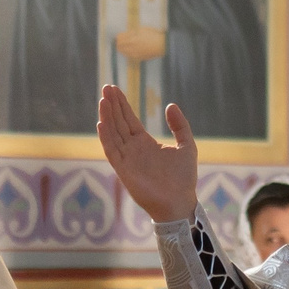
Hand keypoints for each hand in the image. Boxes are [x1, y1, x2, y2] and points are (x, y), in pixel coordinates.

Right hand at [96, 87, 198, 221]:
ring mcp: (127, 158)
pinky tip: (101, 123)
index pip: (129, 119)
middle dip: (112, 105)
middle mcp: (133, 149)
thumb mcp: (187, 145)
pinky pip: (112, 151)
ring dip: (107, 117)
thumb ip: (180, 125)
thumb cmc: (184, 177)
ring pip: (113, 134)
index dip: (121, 104)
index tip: (114, 89)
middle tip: (106, 86)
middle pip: (119, 122)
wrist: (179, 202)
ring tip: (103, 100)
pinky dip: (106, 137)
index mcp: (145, 142)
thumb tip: (170, 105)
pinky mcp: (123, 170)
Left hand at [114, 26, 167, 63]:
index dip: (118, 37)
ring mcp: (135, 53)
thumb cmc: (153, 35)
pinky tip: (128, 52)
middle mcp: (132, 46)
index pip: (120, 38)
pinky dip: (127, 54)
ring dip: (121, 49)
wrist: (162, 45)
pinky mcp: (139, 57)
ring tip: (120, 47)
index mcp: (132, 38)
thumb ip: (133, 32)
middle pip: (119, 46)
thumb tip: (126, 34)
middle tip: (117, 42)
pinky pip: (129, 56)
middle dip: (117, 43)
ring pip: (123, 52)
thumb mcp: (142, 29)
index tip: (117, 37)